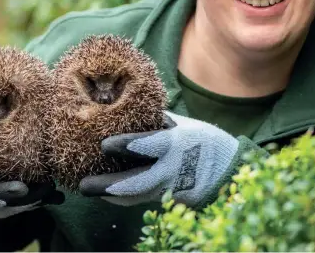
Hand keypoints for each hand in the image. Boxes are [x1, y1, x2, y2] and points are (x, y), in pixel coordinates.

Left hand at [79, 111, 238, 207]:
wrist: (229, 170)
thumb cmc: (202, 141)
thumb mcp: (182, 126)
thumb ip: (155, 123)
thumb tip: (125, 112)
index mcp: (178, 143)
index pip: (150, 144)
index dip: (127, 145)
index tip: (105, 145)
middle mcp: (174, 169)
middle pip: (138, 182)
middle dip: (109, 185)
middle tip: (84, 187)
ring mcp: (173, 189)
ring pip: (137, 196)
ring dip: (112, 195)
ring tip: (90, 189)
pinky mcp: (172, 202)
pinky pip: (144, 199)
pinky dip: (125, 197)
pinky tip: (107, 194)